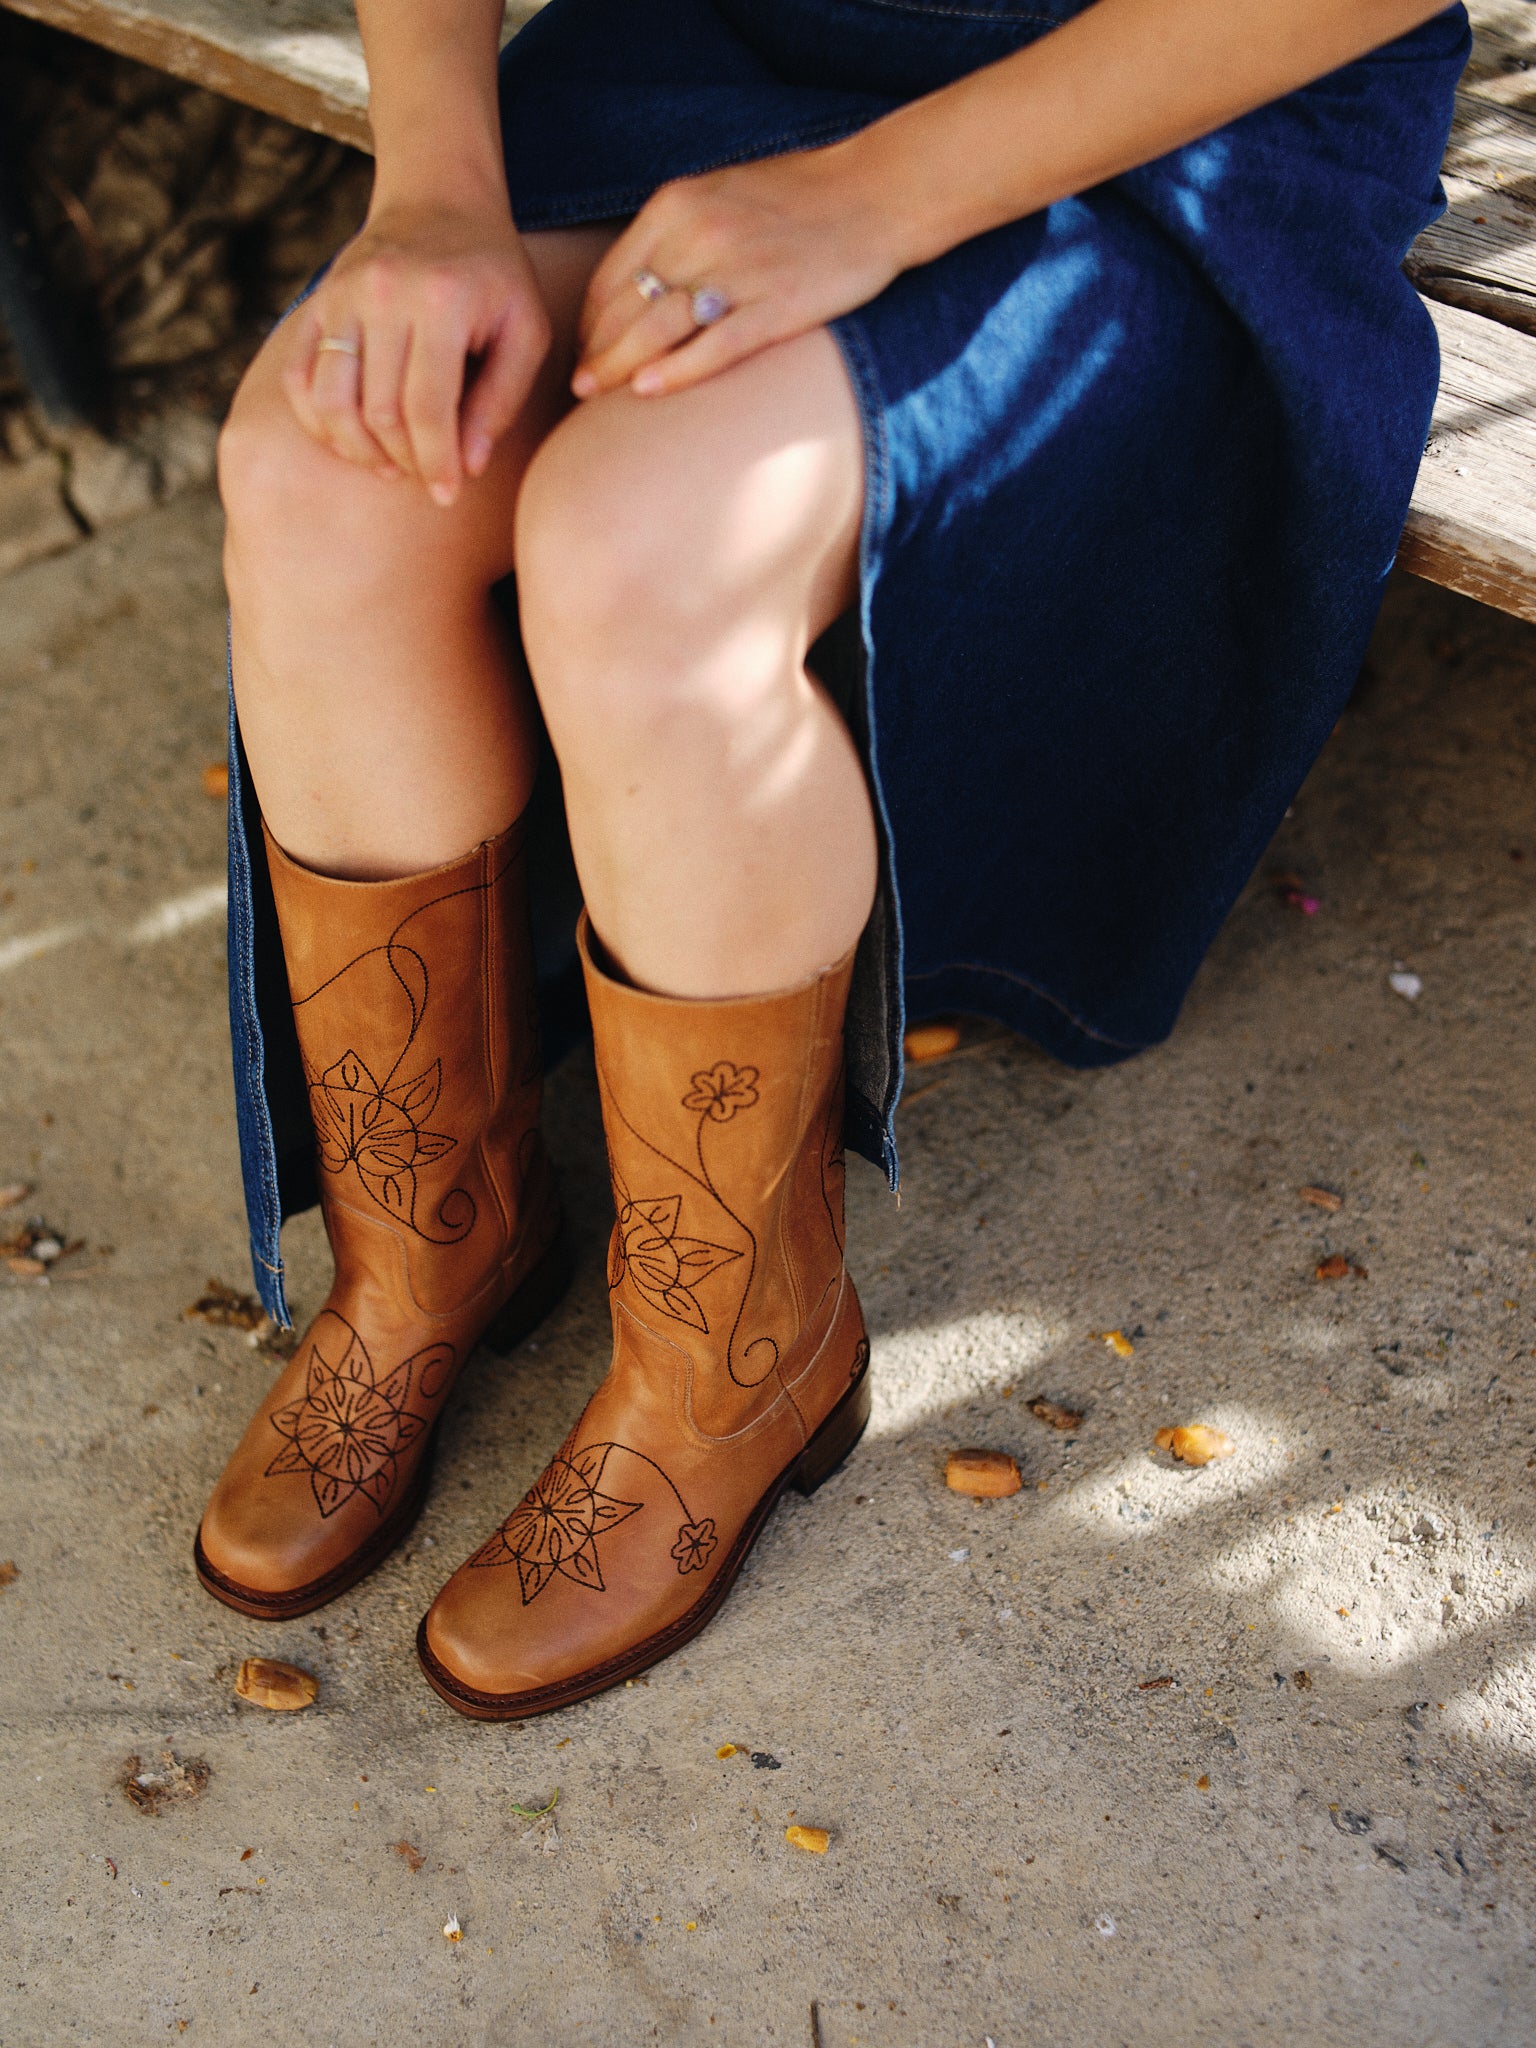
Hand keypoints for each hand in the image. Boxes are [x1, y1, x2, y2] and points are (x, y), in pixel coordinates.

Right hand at [281, 197, 551, 504]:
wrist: (439, 199)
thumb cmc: (495, 276)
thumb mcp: (526, 330)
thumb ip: (503, 399)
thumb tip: (468, 466)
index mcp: (442, 301)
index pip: (427, 408)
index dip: (437, 463)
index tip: (448, 493)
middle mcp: (383, 295)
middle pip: (379, 413)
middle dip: (406, 460)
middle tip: (429, 474)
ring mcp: (340, 296)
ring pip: (331, 403)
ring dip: (359, 451)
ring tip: (392, 465)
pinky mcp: (314, 302)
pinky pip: (299, 380)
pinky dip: (320, 423)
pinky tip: (354, 439)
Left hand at [572, 143, 905, 400]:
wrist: (877, 192)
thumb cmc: (802, 195)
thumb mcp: (723, 192)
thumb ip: (677, 230)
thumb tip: (640, 282)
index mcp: (679, 205)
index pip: (612, 274)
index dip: (591, 321)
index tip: (584, 351)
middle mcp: (699, 234)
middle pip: (627, 306)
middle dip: (595, 351)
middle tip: (580, 388)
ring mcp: (738, 272)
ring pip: (659, 328)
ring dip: (620, 367)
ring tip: (597, 398)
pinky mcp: (777, 306)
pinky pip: (714, 345)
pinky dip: (676, 370)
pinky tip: (647, 392)